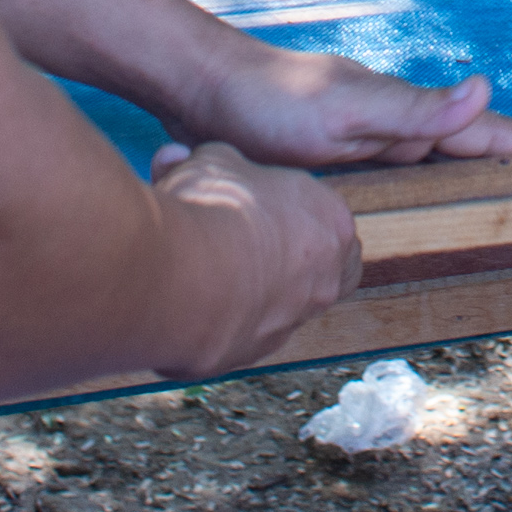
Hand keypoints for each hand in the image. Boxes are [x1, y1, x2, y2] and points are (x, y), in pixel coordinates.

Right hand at [141, 140, 361, 375]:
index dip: (286, 210)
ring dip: (249, 287)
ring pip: (279, 303)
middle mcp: (324, 276)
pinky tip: (189, 298)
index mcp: (331, 222)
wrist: (190, 278)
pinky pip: (241, 331)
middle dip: (285, 255)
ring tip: (203, 267)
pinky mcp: (252, 352)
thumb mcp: (215, 161)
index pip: (325, 217)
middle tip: (240, 240)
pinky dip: (221, 317)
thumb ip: (208, 161)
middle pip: (318, 266)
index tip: (251, 203)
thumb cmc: (214, 212)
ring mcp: (292, 320)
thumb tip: (179, 159)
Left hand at [178, 38, 511, 169]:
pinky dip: (433, 161)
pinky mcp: (337, 146)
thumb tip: (488, 89)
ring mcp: (365, 131)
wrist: (202, 87)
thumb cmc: (268, 102)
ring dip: (480, 150)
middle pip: (468, 135)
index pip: (480, 130)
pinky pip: (403, 157)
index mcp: (403, 112)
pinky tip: (427, 167)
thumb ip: (415, 108)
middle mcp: (391, 120)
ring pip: (437, 147)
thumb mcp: (344, 111)